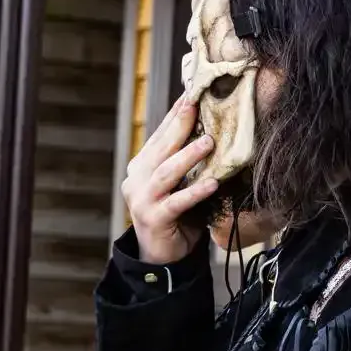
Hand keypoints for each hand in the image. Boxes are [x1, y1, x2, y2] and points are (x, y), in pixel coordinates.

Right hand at [122, 96, 218, 263]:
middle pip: (161, 148)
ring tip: (209, 143)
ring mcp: (142, 200)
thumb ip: (185, 161)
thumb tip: (210, 129)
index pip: (160, 135)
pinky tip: (213, 183)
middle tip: (197, 106)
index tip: (191, 94)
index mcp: (141, 166)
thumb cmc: (176, 214)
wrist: (162, 256)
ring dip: (188, 156)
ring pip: (166, 172)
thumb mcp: (178, 183)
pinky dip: (195, 192)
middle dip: (179, 126)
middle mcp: (137, 179)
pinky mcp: (154, 219)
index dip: (175, 115)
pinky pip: (177, 202)